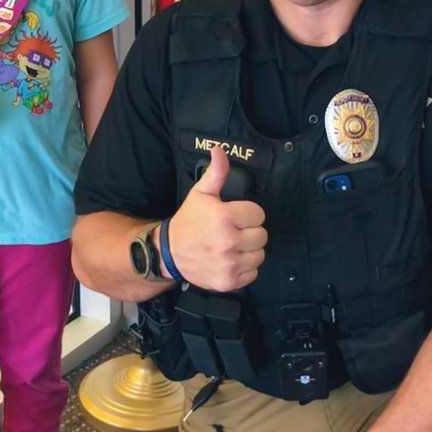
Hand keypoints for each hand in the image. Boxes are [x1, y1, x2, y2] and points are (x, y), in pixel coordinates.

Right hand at [166, 146, 266, 290]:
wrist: (169, 253)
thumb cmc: (188, 222)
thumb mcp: (200, 194)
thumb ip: (216, 172)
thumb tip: (219, 150)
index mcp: (225, 217)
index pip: (258, 214)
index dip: (248, 214)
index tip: (235, 216)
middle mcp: (229, 242)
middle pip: (262, 235)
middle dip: (250, 232)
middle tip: (234, 231)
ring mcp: (230, 264)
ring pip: (260, 255)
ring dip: (249, 251)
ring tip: (232, 246)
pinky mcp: (229, 281)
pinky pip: (253, 273)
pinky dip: (245, 268)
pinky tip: (231, 260)